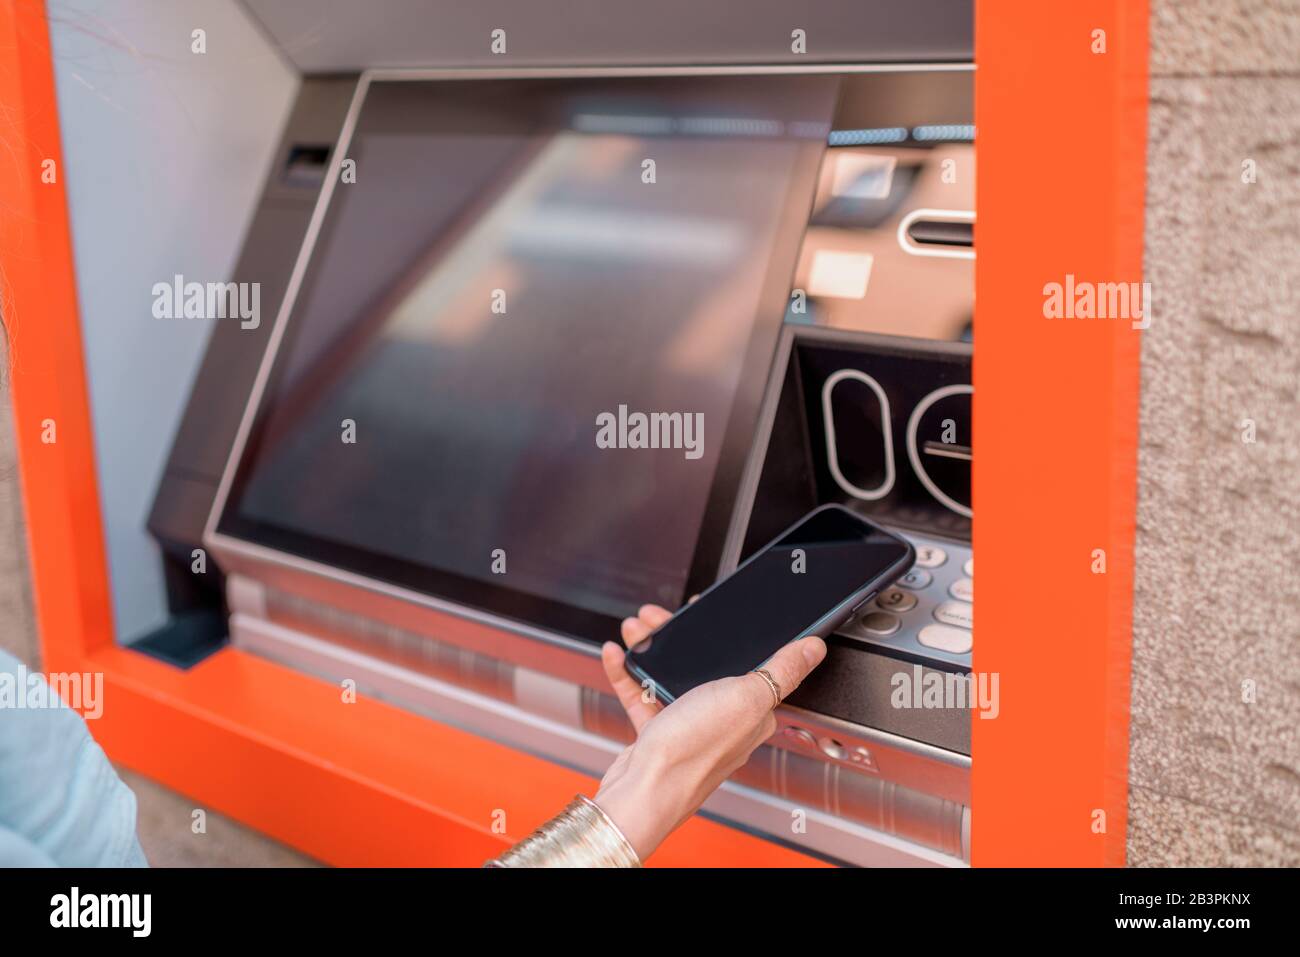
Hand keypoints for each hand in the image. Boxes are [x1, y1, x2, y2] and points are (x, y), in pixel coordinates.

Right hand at [593, 603, 826, 860]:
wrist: (644, 790)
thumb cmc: (695, 752)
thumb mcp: (747, 698)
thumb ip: (782, 671)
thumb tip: (814, 649)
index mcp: (752, 711)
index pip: (752, 665)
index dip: (734, 636)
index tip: (712, 612)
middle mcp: (722, 719)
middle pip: (705, 664)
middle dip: (681, 637)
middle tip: (662, 617)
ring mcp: (688, 725)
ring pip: (671, 675)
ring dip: (653, 649)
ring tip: (638, 629)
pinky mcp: (658, 732)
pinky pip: (642, 693)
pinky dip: (629, 672)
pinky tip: (619, 655)